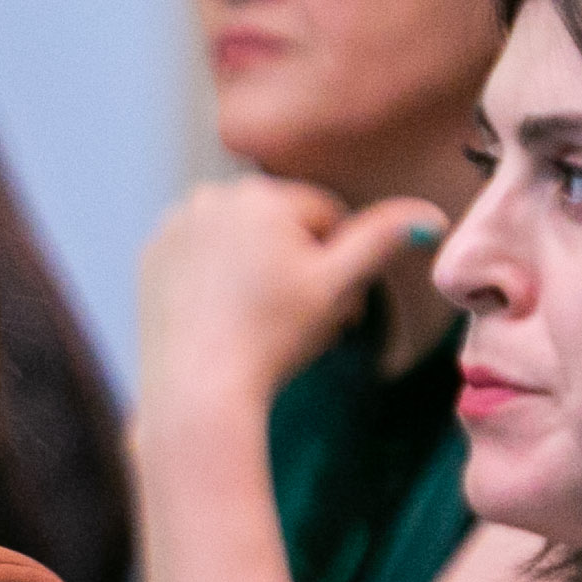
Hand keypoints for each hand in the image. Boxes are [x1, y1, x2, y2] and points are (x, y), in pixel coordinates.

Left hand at [138, 177, 449, 435]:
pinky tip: (227, 317)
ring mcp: (175, 226)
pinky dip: (219, 279)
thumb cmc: (273, 336)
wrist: (199, 387)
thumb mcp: (339, 286)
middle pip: (281, 226)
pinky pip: (202, 258)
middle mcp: (211, 196)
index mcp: (260, 194)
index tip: (338, 305)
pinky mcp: (151, 257)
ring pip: (241, 240)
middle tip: (307, 320)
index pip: (326, 216)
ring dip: (262, 269)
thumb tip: (431, 214)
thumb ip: (383, 240)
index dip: (340, 263)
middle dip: (302, 265)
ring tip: (266, 320)